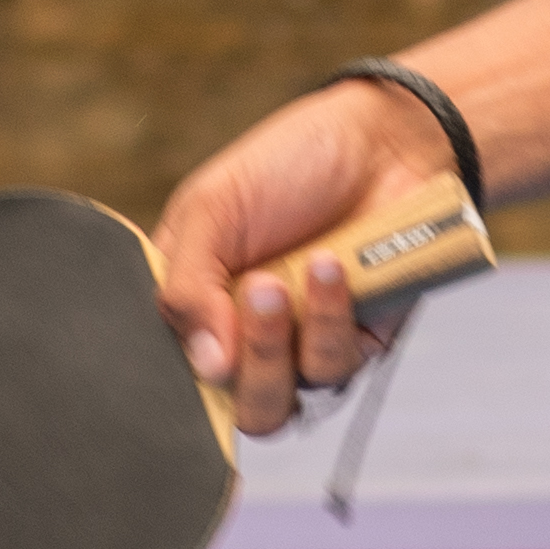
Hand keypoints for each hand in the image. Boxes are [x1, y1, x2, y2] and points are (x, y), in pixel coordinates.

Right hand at [148, 77, 460, 439]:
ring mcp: (299, 346)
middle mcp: (244, 336)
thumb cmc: (289, 162)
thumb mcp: (212, 207)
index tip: (199, 327)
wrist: (379, 141)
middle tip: (258, 294)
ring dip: (283, 340)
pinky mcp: (355, 345)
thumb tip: (203, 364)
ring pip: (280, 404)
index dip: (179, 370)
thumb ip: (189, 287)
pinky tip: (334, 265)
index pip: (170, 369)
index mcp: (195, 304)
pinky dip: (331, 318)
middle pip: (232, 407)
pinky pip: (335, 369)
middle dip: (246, 364)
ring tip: (299, 267)